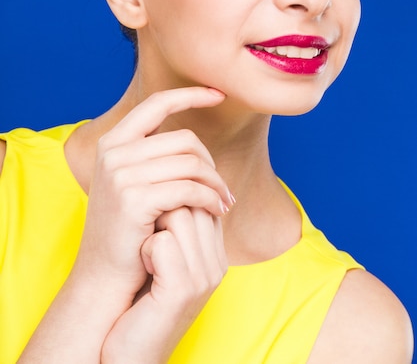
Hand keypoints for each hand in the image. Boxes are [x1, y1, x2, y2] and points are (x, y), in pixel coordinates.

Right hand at [73, 87, 231, 303]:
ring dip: (216, 184)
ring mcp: (120, 173)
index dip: (190, 94)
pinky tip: (217, 211)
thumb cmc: (128, 230)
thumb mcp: (133, 184)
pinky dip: (210, 198)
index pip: (157, 102)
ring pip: (191, 163)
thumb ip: (153, 157)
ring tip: (224, 202)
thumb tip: (192, 140)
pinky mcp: (133, 198)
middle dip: (212, 163)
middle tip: (224, 189)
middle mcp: (113, 152)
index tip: (219, 94)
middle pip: (185, 139)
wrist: (103, 276)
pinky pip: (190, 188)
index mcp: (114, 142)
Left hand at [101, 206, 227, 363]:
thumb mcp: (163, 260)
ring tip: (143, 251)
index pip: (205, 199)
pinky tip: (141, 266)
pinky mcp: (182, 289)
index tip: (152, 209)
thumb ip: (174, 227)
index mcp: (215, 255)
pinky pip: (162, 242)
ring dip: (152, 225)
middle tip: (144, 229)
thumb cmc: (140, 301)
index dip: (175, 196)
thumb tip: (166, 183)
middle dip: (163, 205)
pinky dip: (144, 249)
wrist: (129, 353)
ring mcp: (203, 277)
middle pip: (194, 201)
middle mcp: (216, 264)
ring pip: (179, 214)